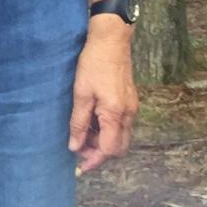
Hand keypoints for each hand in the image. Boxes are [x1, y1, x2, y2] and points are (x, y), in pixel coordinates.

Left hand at [68, 20, 137, 174]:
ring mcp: (131, 107)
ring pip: (120, 137)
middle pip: (118, 148)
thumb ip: (79, 123)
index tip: (81, 167)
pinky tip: (93, 122)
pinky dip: (108, 130)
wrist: (112, 39)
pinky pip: (121, 125)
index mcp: (115, 114)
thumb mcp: (81, 95)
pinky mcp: (130, 101)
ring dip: (103, 142)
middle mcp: (128, 114)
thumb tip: (75, 147)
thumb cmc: (94, 64)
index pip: (108, 150)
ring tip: (84, 133)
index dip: (94, 161)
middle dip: (100, 153)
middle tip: (80, 148)